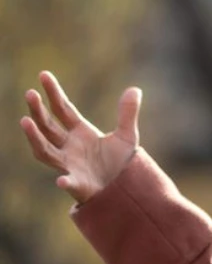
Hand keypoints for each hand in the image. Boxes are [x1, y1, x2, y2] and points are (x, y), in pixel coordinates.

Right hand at [19, 71, 141, 203]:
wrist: (123, 188)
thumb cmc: (120, 162)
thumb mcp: (126, 136)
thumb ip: (128, 114)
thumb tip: (135, 89)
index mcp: (80, 132)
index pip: (62, 109)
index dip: (53, 93)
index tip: (43, 74)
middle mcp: (69, 146)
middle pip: (49, 126)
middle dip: (38, 110)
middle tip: (30, 93)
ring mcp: (69, 165)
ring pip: (46, 151)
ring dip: (35, 137)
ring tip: (25, 120)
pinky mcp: (78, 184)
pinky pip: (69, 183)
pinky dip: (65, 181)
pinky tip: (62, 181)